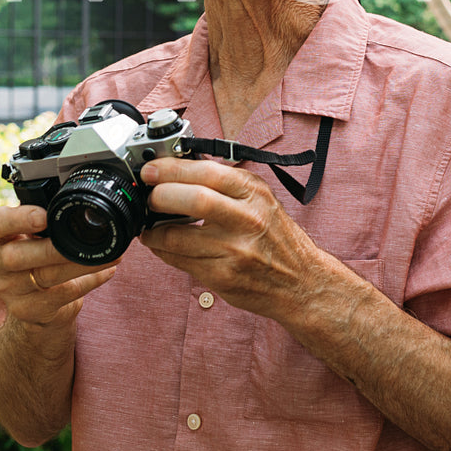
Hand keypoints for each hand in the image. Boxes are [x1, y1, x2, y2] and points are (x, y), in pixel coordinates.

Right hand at [0, 204, 117, 328]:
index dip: (19, 219)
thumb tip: (84, 194)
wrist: (32, 302)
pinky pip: (62, 294)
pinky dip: (89, 281)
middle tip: (84, 238)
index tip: (44, 215)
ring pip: (46, 276)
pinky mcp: (27, 310)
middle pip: (19, 256)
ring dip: (82, 264)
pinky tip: (106, 272)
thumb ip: (46, 216)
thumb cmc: (37, 255)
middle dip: (54, 248)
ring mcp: (10, 290)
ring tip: (112, 255)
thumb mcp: (34, 233)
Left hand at [138, 156, 326, 318]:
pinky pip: (180, 261)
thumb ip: (227, 185)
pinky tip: (162, 245)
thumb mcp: (261, 200)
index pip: (207, 172)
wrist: (302, 282)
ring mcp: (235, 250)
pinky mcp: (223, 276)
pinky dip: (163, 251)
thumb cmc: (277, 238)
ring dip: (154, 230)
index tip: (151, 170)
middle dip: (160, 195)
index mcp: (254, 193)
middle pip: (194, 199)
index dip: (172, 169)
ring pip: (178, 236)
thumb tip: (181, 170)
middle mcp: (247, 219)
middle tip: (149, 197)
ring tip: (149, 225)